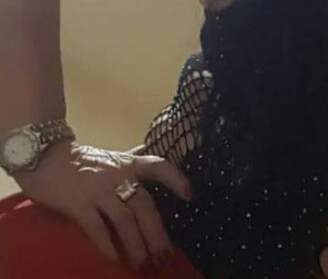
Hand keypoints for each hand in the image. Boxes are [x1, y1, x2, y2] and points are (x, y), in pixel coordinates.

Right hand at [12, 139, 194, 272]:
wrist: (44, 157)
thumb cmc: (82, 159)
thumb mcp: (113, 157)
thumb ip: (132, 159)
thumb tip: (150, 154)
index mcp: (129, 163)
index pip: (158, 166)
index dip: (176, 179)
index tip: (191, 195)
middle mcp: (118, 175)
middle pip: (144, 204)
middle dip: (156, 232)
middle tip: (164, 255)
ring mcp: (99, 190)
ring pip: (124, 220)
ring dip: (136, 245)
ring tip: (143, 265)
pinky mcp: (79, 204)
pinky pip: (97, 228)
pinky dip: (107, 246)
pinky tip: (115, 261)